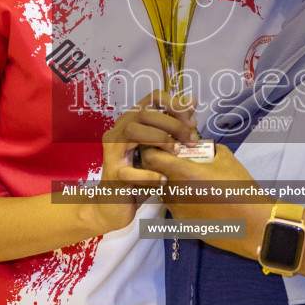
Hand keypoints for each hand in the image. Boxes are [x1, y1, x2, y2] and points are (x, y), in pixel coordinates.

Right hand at [87, 91, 198, 234]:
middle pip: (145, 113)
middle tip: (191, 140)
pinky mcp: (112, 176)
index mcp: (130, 122)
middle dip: (173, 124)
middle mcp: (118, 132)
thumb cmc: (139, 177)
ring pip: (133, 131)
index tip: (191, 122)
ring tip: (176, 153)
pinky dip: (149, 174)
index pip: (152, 98)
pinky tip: (164, 179)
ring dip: (160, 139)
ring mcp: (112, 153)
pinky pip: (130, 172)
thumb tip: (192, 103)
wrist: (113, 206)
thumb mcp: (157, 149)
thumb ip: (172, 127)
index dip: (174, 105)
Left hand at [140, 143, 275, 258]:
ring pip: (163, 191)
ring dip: (171, 182)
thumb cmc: (240, 188)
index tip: (162, 147)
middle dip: (160, 166)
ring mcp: (175, 210)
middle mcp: (173, 192)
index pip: (149, 157)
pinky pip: (174, 205)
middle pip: (153, 175)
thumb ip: (207, 148)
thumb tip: (199, 145)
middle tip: (175, 161)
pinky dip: (180, 198)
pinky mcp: (182, 223)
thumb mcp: (226, 159)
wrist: (251, 223)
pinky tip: (199, 197)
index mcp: (182, 173)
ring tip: (191, 179)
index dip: (151, 149)